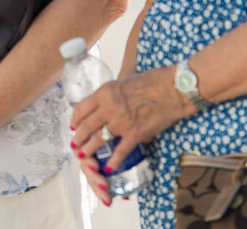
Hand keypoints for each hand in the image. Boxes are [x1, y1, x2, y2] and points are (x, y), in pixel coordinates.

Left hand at [70, 66, 192, 196]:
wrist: (173, 89)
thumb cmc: (152, 80)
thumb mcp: (124, 81)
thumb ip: (112, 93)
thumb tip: (105, 101)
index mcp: (105, 92)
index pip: (81, 108)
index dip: (75, 119)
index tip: (73, 124)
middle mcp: (109, 107)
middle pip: (86, 126)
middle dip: (78, 137)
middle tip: (74, 143)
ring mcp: (122, 122)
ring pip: (98, 139)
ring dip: (88, 149)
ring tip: (82, 156)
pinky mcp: (136, 134)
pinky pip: (120, 151)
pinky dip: (114, 161)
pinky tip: (108, 167)